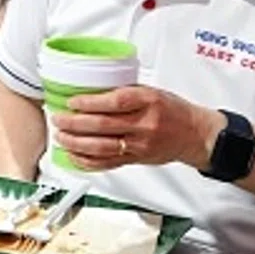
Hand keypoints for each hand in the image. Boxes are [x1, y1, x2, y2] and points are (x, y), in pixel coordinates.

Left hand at [49, 85, 224, 171]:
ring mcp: (140, 145)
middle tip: (59, 119)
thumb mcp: (152, 92)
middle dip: (75, 123)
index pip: (114, 102)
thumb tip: (92, 90)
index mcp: (148, 102)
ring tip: (61, 137)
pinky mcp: (137, 159)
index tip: (72, 102)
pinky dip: (87, 161)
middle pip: (103, 126)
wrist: (195, 134)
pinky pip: (108, 163)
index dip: (89, 103)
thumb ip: (125, 92)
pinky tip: (74, 155)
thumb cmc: (173, 111)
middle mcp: (144, 124)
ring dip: (76, 143)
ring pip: (102, 147)